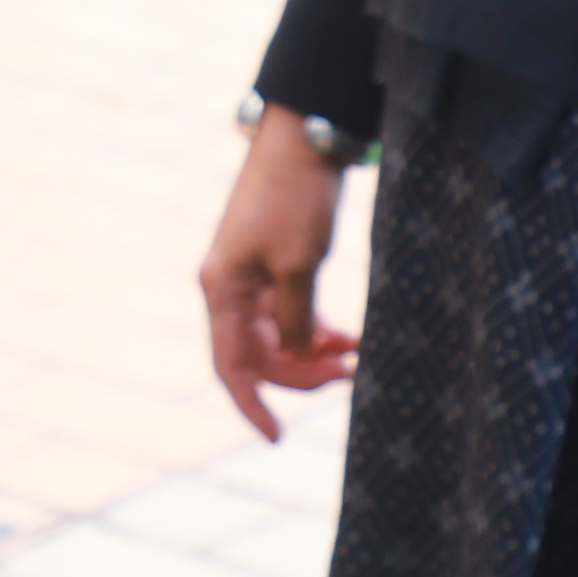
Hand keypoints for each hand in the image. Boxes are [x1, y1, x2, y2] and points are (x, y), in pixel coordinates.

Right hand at [201, 112, 357, 435]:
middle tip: (350, 372)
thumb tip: (302, 355)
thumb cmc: (294, 198)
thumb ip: (297, 320)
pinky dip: (318, 328)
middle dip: (304, 373)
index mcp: (222, 289)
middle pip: (261, 355)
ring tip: (355, 354)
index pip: (230, 365)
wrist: (305, 138)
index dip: (251, 406)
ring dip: (315, 352)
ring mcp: (251, 277)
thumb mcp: (299, 266)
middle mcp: (230, 288)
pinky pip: (291, 314)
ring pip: (280, 337)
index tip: (276, 438)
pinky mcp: (274, 265)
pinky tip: (348, 336)